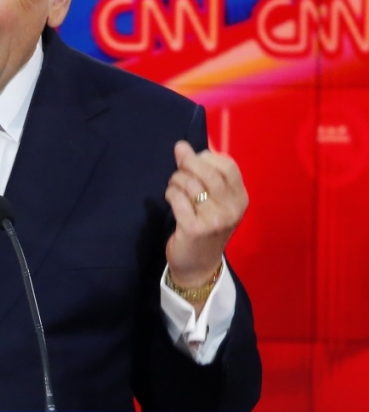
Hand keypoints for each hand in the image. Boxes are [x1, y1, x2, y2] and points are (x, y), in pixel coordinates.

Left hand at [164, 141, 247, 297]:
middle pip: (207, 172)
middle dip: (187, 165)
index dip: (205, 158)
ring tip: (175, 189)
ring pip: (189, 184)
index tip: (193, 162)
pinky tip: (172, 201)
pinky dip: (170, 194)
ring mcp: (215, 220)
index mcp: (241, 198)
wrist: (198, 266)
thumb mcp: (212, 199)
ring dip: (176, 182)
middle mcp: (232, 209)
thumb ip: (200, 171)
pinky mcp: (195, 228)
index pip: (227, 165)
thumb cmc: (205, 226)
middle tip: (179, 172)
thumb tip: (181, 145)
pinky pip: (177, 198)